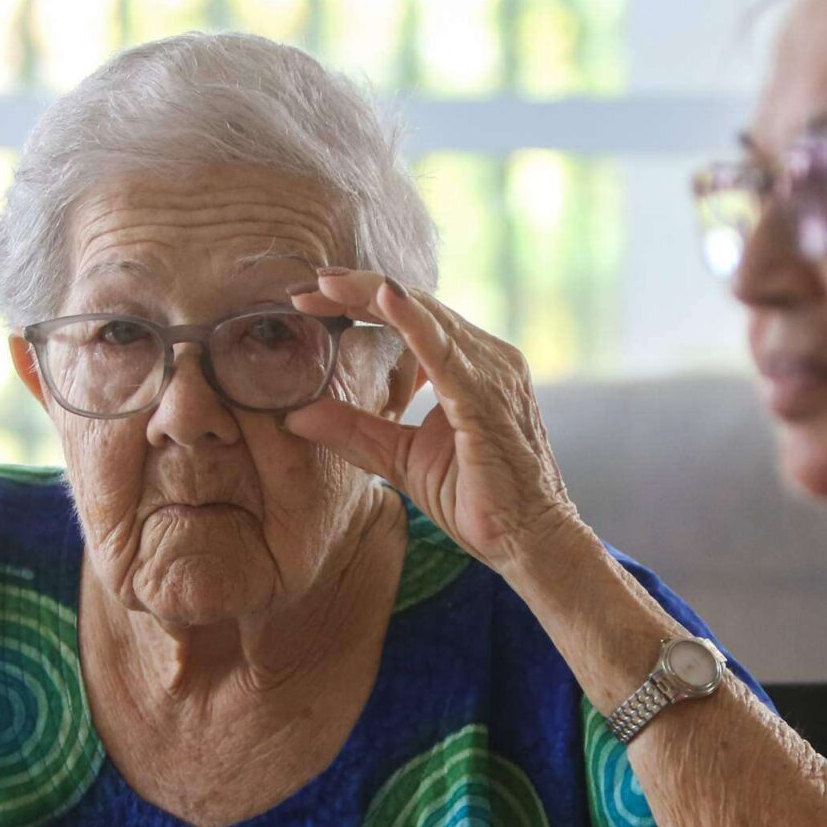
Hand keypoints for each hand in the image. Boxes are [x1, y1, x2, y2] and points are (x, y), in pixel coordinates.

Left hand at [286, 270, 585, 576]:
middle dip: (357, 290)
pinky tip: (383, 296)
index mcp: (470, 367)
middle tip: (302, 289)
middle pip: (416, 304)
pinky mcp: (486, 398)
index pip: (410, 317)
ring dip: (372, 295)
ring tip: (325, 284)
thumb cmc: (478, 500)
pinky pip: (444, 350)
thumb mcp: (400, 458)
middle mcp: (487, 360)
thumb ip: (354, 431)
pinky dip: (412, 320)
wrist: (530, 541)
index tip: (309, 301)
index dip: (360, 302)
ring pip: (426, 314)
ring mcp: (491, 374)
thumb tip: (296, 414)